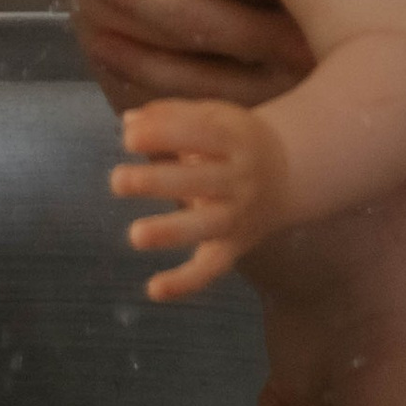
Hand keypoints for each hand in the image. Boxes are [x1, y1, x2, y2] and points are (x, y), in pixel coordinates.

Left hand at [110, 98, 292, 298]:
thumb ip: (171, 116)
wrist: (287, 172)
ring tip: (136, 235)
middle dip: (158, 182)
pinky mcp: (234, 246)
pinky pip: (212, 268)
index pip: (201, 134)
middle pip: (200, 181)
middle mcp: (241, 179)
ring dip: (171, 232)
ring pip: (206, 227)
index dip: (165, 134)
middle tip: (118, 180)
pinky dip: (186, 283)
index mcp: (236, 139)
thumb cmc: (234, 139)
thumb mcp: (214, 116)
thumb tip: (128, 123)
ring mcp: (239, 216)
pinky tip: (153, 289)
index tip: (128, 137)